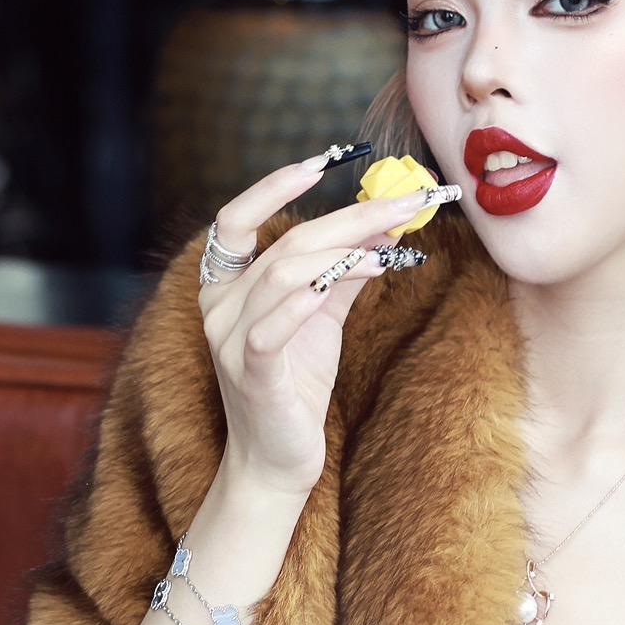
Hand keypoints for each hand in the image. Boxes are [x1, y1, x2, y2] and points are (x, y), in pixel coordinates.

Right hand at [199, 154, 450, 498]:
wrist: (277, 461)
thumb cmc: (295, 385)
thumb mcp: (322, 318)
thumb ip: (345, 271)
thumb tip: (386, 226)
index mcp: (228, 287)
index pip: (235, 219)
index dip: (272, 187)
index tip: (322, 162)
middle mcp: (220, 307)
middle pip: (286, 245)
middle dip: (351, 219)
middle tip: (404, 204)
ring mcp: (231, 342)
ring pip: (283, 276)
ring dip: (342, 254)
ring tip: (390, 247)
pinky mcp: (252, 377)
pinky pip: (272, 329)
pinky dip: (306, 300)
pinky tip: (342, 282)